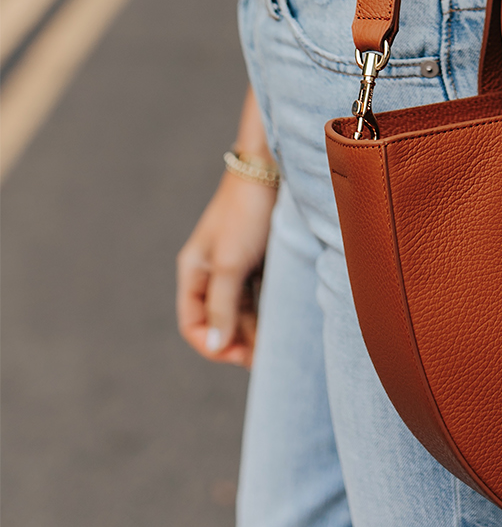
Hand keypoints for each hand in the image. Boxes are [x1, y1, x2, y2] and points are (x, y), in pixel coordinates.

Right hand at [177, 170, 276, 368]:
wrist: (272, 168)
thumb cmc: (246, 212)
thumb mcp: (231, 263)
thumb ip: (222, 306)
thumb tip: (216, 345)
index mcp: (194, 270)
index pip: (193, 323)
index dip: (212, 345)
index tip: (240, 357)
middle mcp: (211, 270)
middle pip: (219, 319)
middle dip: (238, 341)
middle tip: (264, 358)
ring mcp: (234, 264)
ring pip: (241, 309)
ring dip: (255, 329)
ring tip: (276, 344)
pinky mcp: (257, 257)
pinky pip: (258, 294)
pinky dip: (267, 310)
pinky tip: (283, 321)